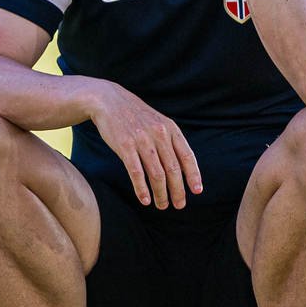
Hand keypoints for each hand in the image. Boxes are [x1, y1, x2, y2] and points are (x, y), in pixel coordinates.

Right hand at [82, 79, 202, 208]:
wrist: (108, 101)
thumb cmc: (133, 115)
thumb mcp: (156, 122)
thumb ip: (168, 140)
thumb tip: (179, 164)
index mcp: (170, 129)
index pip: (187, 156)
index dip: (193, 175)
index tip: (197, 191)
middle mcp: (159, 135)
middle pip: (173, 169)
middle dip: (178, 190)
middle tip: (179, 205)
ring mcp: (142, 140)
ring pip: (157, 174)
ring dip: (161, 193)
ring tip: (162, 205)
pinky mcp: (124, 146)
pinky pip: (136, 172)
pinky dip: (142, 189)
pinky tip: (144, 200)